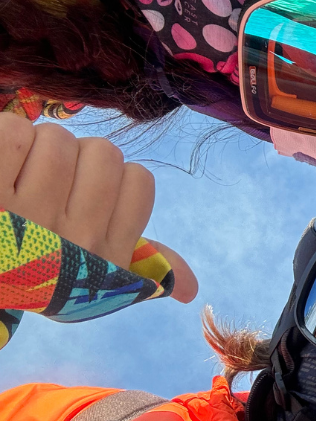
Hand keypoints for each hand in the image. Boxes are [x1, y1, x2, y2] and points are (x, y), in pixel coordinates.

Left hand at [0, 114, 196, 302]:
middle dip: (73, 159)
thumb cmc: (33, 271)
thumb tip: (192, 289)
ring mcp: (30, 214)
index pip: (139, 180)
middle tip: (45, 183)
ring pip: (59, 139)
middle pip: (103, 152)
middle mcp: (74, 240)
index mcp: (104, 257)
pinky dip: (4, 137)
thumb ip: (144, 269)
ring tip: (16, 175)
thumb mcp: (91, 279)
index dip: (109, 180)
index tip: (81, 201)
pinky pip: (15, 131)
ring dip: (35, 147)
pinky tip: (0, 166)